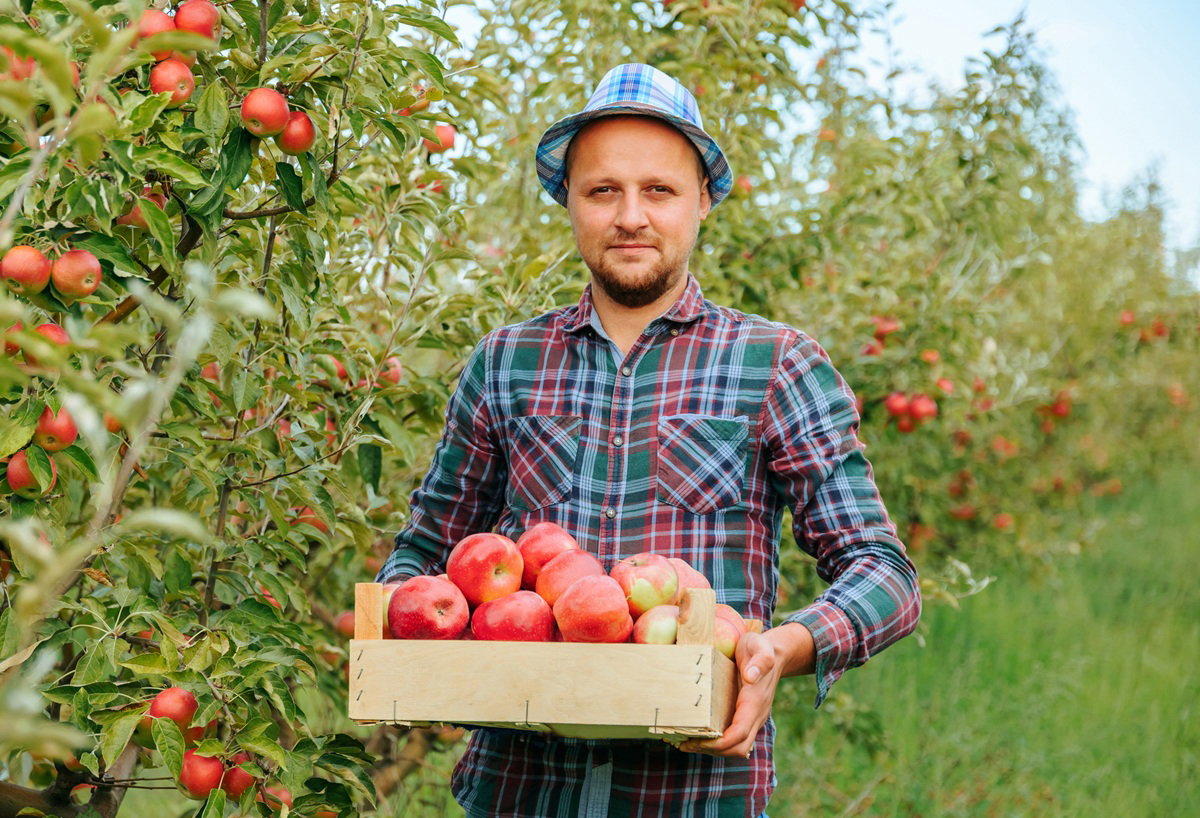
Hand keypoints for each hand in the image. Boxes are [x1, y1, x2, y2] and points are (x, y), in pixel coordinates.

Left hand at [677, 630, 782, 757]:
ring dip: (713, 749)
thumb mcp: (760, 647)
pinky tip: (698, 735)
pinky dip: (717, 742)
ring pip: (736, 746)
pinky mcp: (746, 716)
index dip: (721, 743)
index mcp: (755, 702)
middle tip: (686, 744)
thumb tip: (751, 676)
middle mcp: (756, 715)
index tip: (699, 742)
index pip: (740, 733)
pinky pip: (734, 737)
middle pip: (738, 747)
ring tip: (687, 743)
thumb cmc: (760, 647)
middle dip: (713, 750)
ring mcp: (752, 718)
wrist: (774, 652)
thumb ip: (760, 660)